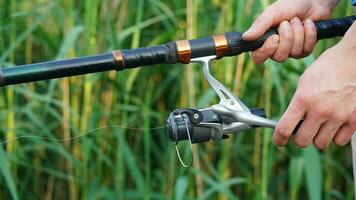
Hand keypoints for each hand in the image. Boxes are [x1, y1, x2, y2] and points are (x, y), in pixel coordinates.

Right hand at [243, 0, 338, 63]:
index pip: (258, 58)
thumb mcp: (273, 12)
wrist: (312, 2)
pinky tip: (308, 24)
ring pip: (294, 53)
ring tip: (298, 20)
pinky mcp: (304, 51)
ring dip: (298, 32)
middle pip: (279, 57)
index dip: (266, 51)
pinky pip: (306, 50)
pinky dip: (309, 34)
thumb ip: (260, 25)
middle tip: (287, 22)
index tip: (274, 37)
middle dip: (287, 37)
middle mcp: (276, 49)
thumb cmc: (290, 5)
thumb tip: (245, 37)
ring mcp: (290, 52)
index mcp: (263, 41)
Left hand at [273, 22, 355, 148]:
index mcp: (303, 99)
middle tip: (302, 131)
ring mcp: (338, 116)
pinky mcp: (354, 120)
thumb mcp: (305, 82)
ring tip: (320, 126)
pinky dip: (336, 136)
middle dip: (299, 137)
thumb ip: (298, 103)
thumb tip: (292, 122)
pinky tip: (334, 125)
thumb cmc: (328, 68)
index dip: (278, 138)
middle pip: (302, 141)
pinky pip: (339, 141)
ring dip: (318, 137)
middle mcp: (320, 110)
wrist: (354, 59)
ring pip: (320, 144)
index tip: (279, 140)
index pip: (284, 129)